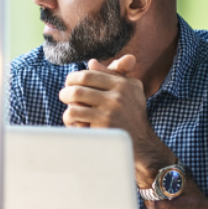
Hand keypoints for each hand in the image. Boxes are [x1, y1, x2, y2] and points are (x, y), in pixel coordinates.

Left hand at [59, 55, 174, 184]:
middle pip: (79, 87)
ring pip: (74, 102)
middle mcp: (117, 97)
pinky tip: (74, 123)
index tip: (70, 83)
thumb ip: (114, 74)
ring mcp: (110, 112)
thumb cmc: (133, 115)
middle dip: (66, 91)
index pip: (89, 75)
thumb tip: (92, 62)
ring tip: (69, 111)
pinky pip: (76, 117)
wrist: (143, 145)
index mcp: (123, 84)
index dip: (74, 78)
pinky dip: (70, 119)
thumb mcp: (131, 90)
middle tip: (64, 96)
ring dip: (67, 106)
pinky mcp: (103, 127)